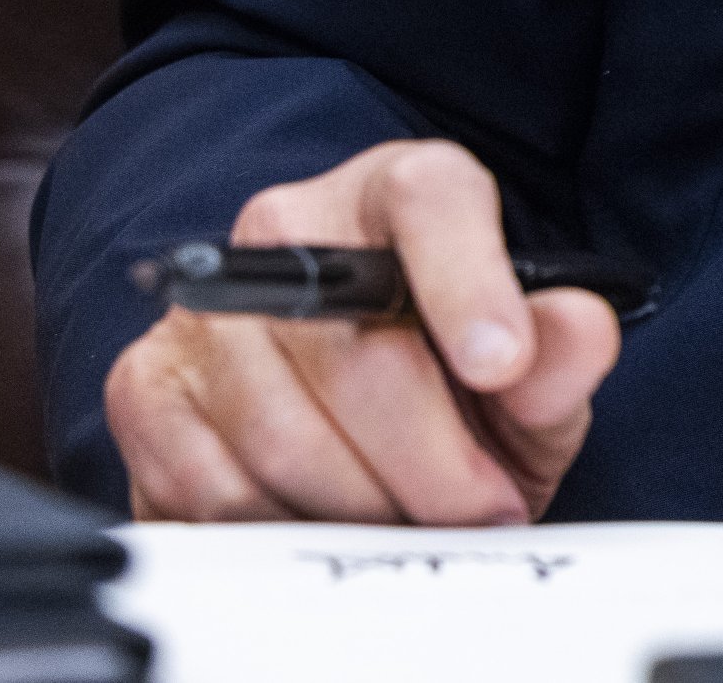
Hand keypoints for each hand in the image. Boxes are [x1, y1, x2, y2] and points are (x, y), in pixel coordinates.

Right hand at [103, 137, 621, 523]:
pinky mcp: (148, 391)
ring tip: (415, 521)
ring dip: (365, 507)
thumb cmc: (455, 381)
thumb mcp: (530, 371)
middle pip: (357, 352)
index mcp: (398, 191)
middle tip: (482, 508)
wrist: (360, 420)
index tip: (501, 364)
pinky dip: (288, 530)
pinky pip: (216, 490)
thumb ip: (561, 347)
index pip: (429, 199)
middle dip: (434, 459)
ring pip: (283, 437)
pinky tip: (336, 525)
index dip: (467, 280)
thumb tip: (574, 329)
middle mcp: (288, 228)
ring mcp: (206, 309)